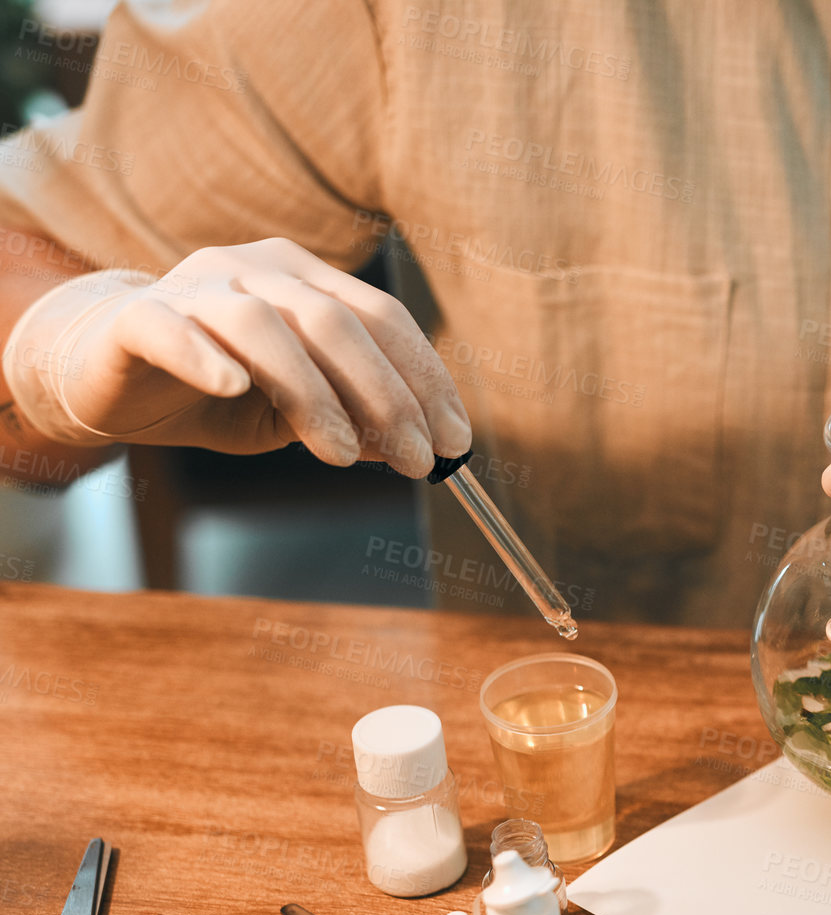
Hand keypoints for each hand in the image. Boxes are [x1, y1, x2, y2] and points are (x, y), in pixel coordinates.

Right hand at [3, 237, 468, 476]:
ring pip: (265, 327)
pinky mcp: (136, 317)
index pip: (382, 319)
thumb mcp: (296, 415)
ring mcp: (195, 286)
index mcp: (305, 279)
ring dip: (313, 394)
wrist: (105, 373)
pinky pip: (173, 329)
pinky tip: (234, 387)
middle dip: (387, 397)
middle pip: (335, 322)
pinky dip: (206, 356)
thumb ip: (351, 421)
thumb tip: (414, 449)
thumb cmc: (215, 391)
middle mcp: (255, 269)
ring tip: (341, 456)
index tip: (457, 441)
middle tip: (417, 461)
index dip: (426, 380)